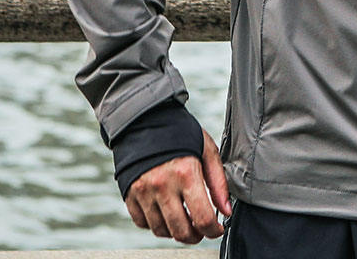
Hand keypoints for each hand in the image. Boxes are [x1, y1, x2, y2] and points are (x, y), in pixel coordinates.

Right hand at [124, 127, 231, 242]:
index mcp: (185, 172)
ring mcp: (143, 191)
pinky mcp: (130, 194)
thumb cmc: (182, 134)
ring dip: (176, 232)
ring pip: (161, 230)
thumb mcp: (207, 150)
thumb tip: (226, 211)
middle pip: (181, 230)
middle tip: (202, 230)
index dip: (214, 230)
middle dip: (196, 236)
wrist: (146, 120)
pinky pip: (143, 223)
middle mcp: (162, 185)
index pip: (202, 217)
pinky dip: (157, 224)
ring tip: (186, 221)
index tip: (218, 228)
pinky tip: (167, 212)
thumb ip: (218, 182)